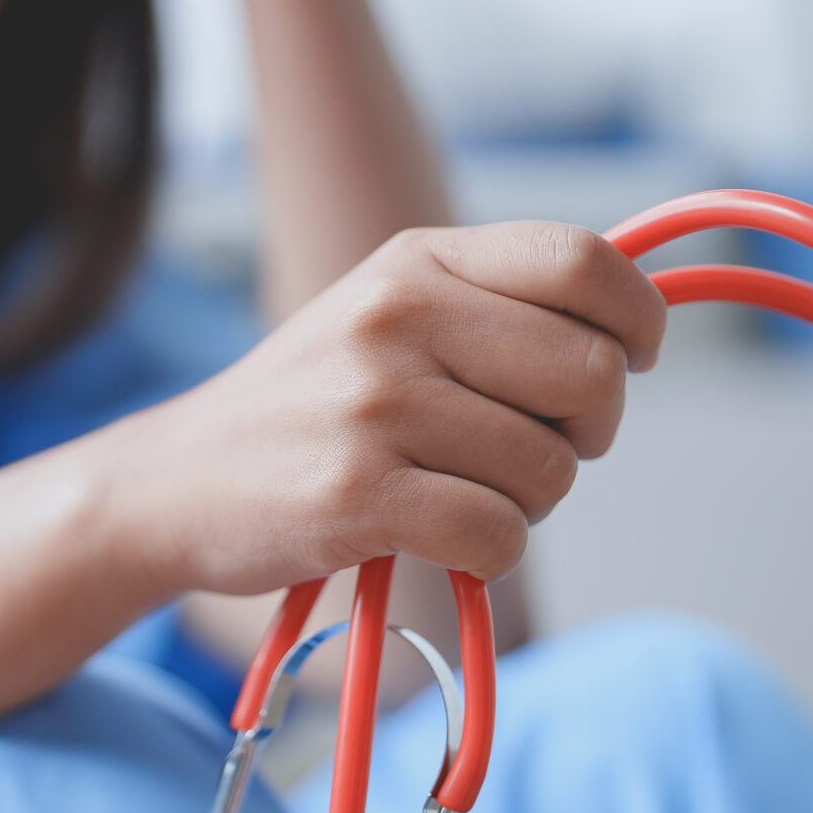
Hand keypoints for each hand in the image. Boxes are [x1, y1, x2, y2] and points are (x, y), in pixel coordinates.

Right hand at [99, 223, 670, 594]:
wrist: (173, 483)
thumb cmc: (312, 408)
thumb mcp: (391, 317)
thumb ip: (497, 308)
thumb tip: (632, 336)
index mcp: (419, 259)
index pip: (584, 261)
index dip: (638, 321)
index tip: (631, 361)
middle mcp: (399, 316)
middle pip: (592, 376)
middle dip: (585, 434)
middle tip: (522, 451)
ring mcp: (376, 404)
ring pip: (552, 471)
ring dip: (525, 504)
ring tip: (451, 491)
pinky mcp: (357, 494)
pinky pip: (499, 535)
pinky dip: (488, 554)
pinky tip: (435, 537)